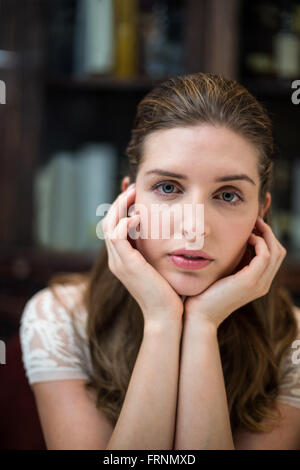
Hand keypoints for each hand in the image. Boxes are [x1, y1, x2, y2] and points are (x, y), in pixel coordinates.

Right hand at [101, 184, 183, 326]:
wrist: (166, 316)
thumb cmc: (169, 293)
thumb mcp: (161, 267)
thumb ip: (158, 251)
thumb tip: (168, 235)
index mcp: (123, 259)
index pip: (115, 226)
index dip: (122, 207)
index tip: (134, 192)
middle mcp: (116, 259)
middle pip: (108, 221)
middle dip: (119, 202)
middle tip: (133, 187)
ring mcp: (118, 262)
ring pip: (109, 224)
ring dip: (120, 206)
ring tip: (134, 194)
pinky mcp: (125, 263)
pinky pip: (117, 235)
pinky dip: (125, 222)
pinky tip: (139, 216)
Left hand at [183, 216, 286, 328]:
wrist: (199, 315)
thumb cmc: (206, 294)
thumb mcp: (224, 274)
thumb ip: (233, 261)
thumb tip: (233, 243)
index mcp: (259, 282)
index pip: (274, 256)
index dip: (267, 238)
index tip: (254, 225)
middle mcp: (264, 284)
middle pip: (279, 251)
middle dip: (269, 233)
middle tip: (255, 221)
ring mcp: (260, 284)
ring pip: (276, 251)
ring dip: (265, 234)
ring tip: (252, 225)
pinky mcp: (251, 281)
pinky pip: (264, 255)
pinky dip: (258, 242)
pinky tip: (246, 238)